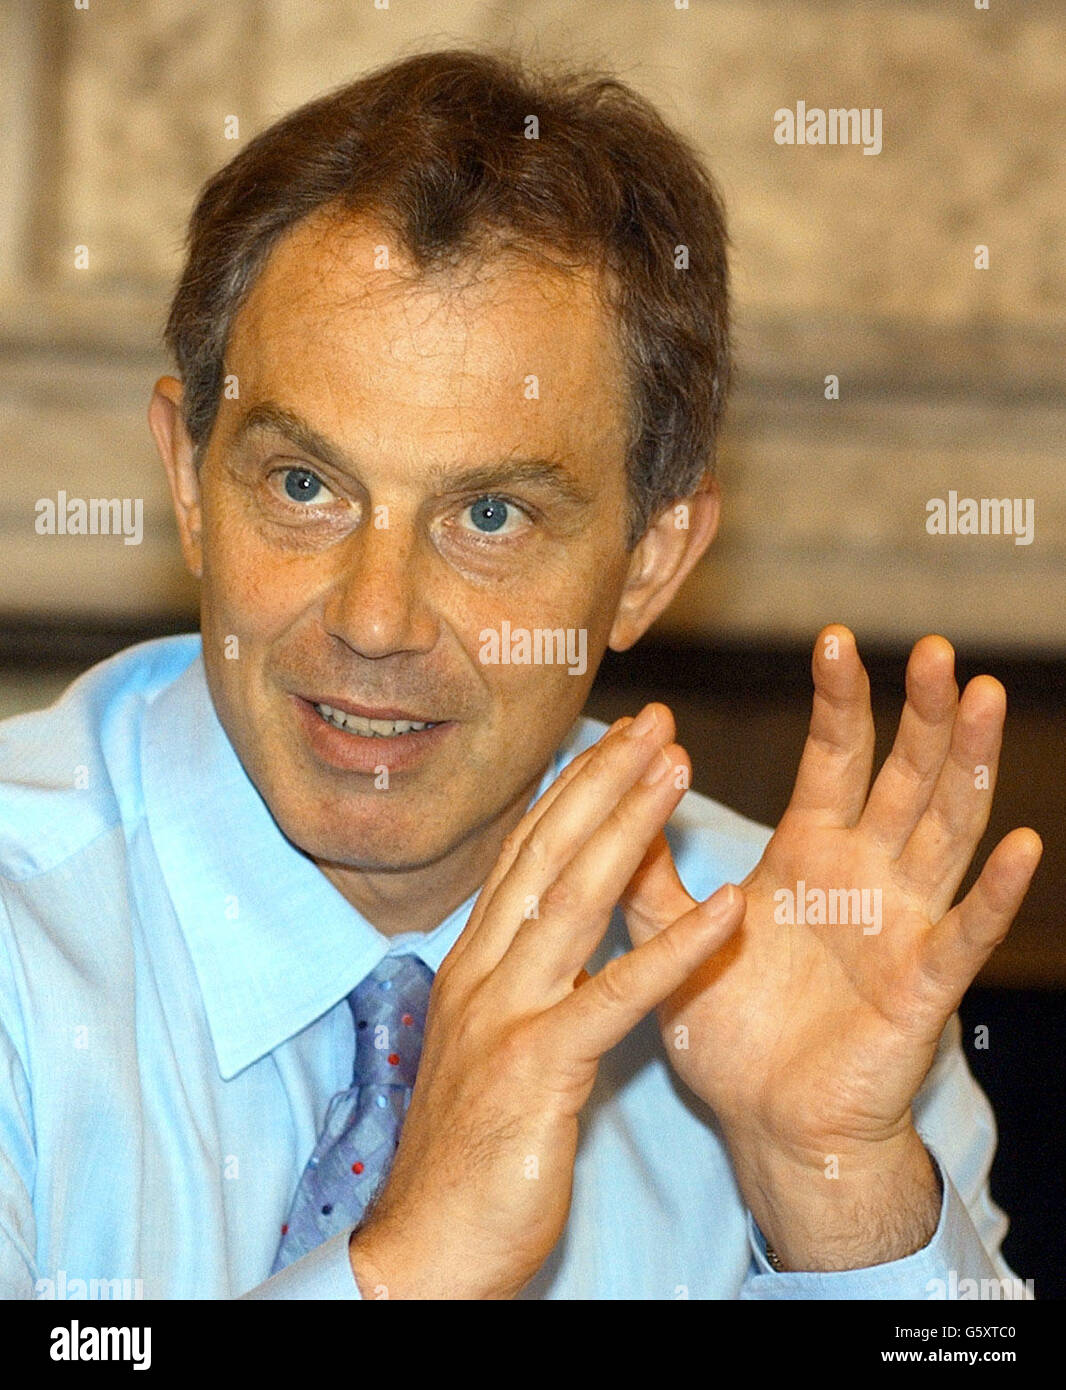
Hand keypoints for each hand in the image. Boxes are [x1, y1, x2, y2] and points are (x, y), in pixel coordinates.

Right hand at [349, 705, 745, 1298]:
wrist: (423, 1251)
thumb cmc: (466, 1154)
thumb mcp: (490, 1046)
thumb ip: (521, 983)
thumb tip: (556, 936)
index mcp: (474, 965)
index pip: (525, 856)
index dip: (570, 790)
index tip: (614, 739)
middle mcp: (483, 973)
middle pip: (547, 853)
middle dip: (602, 778)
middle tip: (656, 719)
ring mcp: (504, 1015)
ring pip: (574, 899)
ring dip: (630, 827)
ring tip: (679, 766)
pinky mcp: (536, 1069)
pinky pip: (615, 996)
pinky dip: (674, 950)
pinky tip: (728, 910)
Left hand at [622, 627, 1041, 1268]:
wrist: (764, 1123)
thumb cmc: (726, 1026)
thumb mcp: (670, 933)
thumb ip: (648, 863)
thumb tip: (635, 776)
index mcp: (810, 853)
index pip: (833, 759)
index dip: (838, 701)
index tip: (834, 638)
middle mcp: (866, 876)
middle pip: (904, 777)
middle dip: (920, 714)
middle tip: (934, 648)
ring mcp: (902, 926)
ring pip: (946, 832)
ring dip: (965, 768)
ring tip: (982, 700)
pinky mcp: (922, 988)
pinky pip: (964, 935)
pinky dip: (993, 895)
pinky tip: (1022, 847)